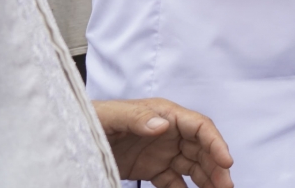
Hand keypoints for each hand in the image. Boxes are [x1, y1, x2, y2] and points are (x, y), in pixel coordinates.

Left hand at [93, 98, 233, 187]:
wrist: (69, 135)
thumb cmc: (91, 118)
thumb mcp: (110, 116)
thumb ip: (136, 117)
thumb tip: (163, 124)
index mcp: (164, 114)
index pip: (199, 127)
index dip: (216, 143)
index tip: (226, 162)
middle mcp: (168, 132)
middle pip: (201, 148)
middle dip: (216, 166)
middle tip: (226, 186)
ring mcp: (161, 151)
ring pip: (192, 165)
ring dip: (206, 179)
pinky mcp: (150, 168)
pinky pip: (173, 180)